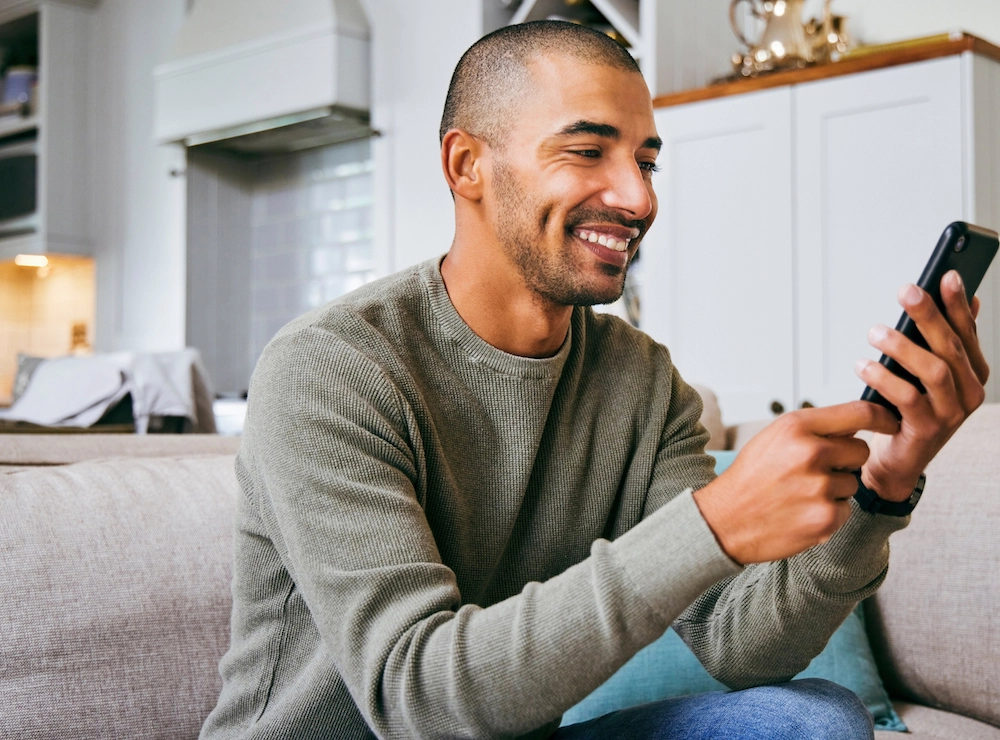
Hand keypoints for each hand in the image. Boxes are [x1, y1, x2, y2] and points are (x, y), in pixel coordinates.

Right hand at [693, 402, 898, 563]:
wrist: (725, 520)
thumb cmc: (751, 476)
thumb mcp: (775, 437)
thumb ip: (815, 428)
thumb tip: (860, 419)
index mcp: (796, 427)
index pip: (859, 412)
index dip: (882, 416)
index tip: (891, 420)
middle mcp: (810, 453)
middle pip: (860, 450)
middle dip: (844, 461)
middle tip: (812, 471)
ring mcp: (819, 487)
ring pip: (853, 483)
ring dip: (834, 489)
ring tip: (798, 494)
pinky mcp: (825, 518)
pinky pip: (846, 509)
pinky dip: (828, 512)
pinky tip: (800, 512)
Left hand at [856, 271, 989, 500]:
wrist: (897, 462)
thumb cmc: (909, 412)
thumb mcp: (927, 374)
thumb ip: (945, 341)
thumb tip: (968, 298)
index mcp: (973, 374)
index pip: (968, 332)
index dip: (958, 304)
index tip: (946, 275)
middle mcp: (969, 392)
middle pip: (951, 346)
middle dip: (929, 315)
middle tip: (906, 291)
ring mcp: (951, 414)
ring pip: (934, 370)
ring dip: (903, 346)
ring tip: (875, 332)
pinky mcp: (928, 430)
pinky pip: (907, 398)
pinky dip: (884, 378)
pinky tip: (863, 366)